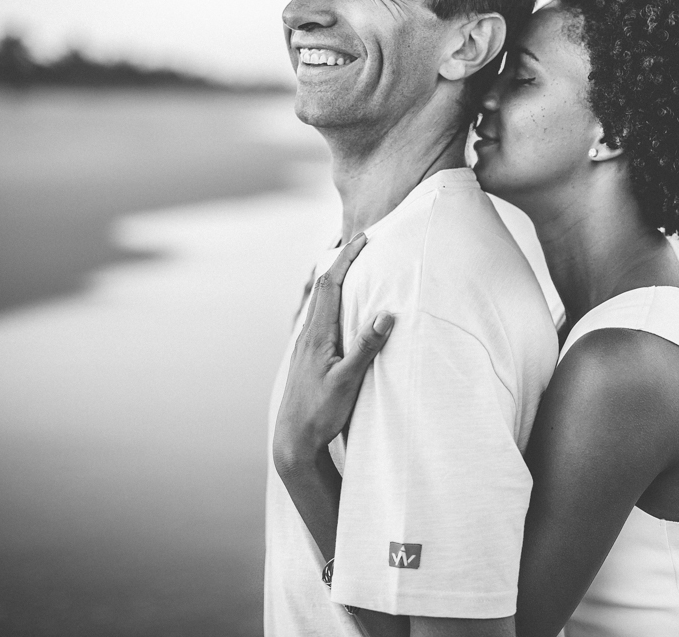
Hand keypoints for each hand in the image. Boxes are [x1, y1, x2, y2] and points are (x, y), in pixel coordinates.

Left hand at [273, 232, 393, 474]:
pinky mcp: (307, 359)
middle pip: (323, 289)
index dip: (347, 259)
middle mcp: (308, 336)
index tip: (363, 239)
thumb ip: (366, 347)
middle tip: (361, 244)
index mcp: (317, 336)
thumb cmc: (320, 413)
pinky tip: (339, 312)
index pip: (331, 286)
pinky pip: (320, 320)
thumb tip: (386, 315)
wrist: (293, 440)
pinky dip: (332, 303)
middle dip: (342, 263)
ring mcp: (305, 348)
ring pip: (320, 304)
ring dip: (336, 282)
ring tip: (353, 270)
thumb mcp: (348, 381)